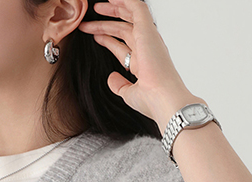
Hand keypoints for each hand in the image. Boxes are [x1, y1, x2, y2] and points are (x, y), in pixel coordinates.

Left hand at [78, 0, 197, 129]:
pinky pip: (137, 7)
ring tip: (95, 8)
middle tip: (89, 21)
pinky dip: (125, 1)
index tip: (95, 36)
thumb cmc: (151, 101)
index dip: (108, 40)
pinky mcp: (147, 30)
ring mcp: (148, 38)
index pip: (123, 46)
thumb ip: (119, 85)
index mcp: (142, 62)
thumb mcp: (128, 93)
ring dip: (112, 11)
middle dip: (106, 24)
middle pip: (123, 30)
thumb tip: (111, 78)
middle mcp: (146, 48)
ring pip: (129, 17)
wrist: (163, 99)